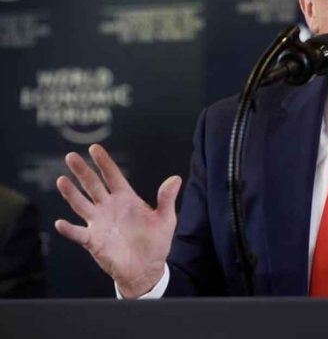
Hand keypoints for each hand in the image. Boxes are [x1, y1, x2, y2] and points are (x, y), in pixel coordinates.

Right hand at [54, 144, 180, 298]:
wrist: (147, 268)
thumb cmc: (156, 242)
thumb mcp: (165, 218)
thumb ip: (166, 198)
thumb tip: (176, 178)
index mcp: (126, 198)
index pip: (113, 176)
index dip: (104, 162)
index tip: (94, 148)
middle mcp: (109, 207)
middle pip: (93, 185)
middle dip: (82, 171)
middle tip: (71, 156)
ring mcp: (99, 223)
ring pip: (81, 204)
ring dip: (71, 194)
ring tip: (62, 181)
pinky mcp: (93, 241)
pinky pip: (78, 234)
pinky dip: (69, 229)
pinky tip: (61, 223)